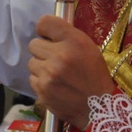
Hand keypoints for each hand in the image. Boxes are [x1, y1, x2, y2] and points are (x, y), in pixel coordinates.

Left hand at [28, 15, 114, 129]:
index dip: (44, 29)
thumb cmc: (94, 76)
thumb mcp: (88, 49)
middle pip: (33, 44)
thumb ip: (67, 37)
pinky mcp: (42, 89)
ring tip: (57, 75)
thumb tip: (44, 30)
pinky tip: (55, 86)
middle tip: (56, 60)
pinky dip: (41, 82)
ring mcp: (49, 74)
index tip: (49, 36)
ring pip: (31, 62)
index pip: (45, 22)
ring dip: (41, 67)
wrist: (99, 109)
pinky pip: (32, 78)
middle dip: (43, 51)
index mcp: (75, 41)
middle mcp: (60, 55)